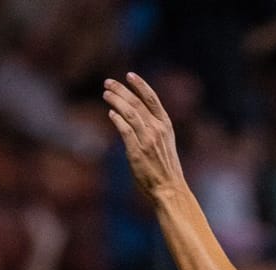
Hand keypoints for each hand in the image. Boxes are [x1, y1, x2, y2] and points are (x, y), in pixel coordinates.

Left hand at [104, 73, 186, 199]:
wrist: (169, 188)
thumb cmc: (165, 167)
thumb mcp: (164, 142)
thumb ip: (152, 128)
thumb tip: (132, 116)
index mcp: (166, 125)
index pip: (152, 98)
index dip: (140, 85)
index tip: (129, 75)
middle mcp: (157, 129)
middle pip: (136, 103)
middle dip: (121, 90)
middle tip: (108, 83)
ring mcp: (147, 140)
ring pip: (129, 113)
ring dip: (116, 101)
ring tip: (106, 94)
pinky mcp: (137, 151)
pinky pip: (125, 130)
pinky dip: (117, 119)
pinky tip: (111, 114)